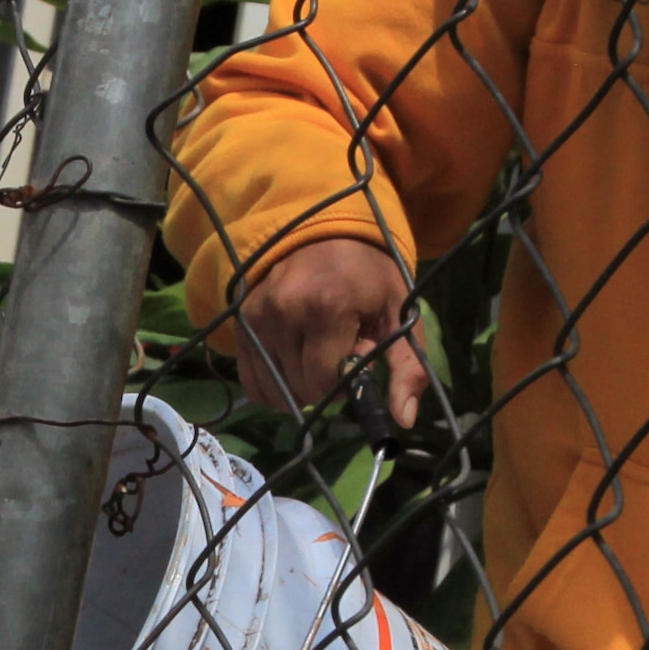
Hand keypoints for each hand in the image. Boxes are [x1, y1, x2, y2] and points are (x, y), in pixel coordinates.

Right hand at [232, 240, 422, 428]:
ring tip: (315, 356)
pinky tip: (292, 369)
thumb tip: (404, 419)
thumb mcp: (398, 312)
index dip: (346, 381)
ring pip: (275, 389)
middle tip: (338, 352)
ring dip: (299, 387)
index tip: (358, 354)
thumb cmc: (367, 273)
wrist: (322, 229)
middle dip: (325, 384)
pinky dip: (273, 387)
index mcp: (328, 305)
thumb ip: (408, 366)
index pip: (326, 381)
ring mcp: (257, 316)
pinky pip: (251, 381)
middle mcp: (284, 310)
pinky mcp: (240, 322)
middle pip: (301, 387)